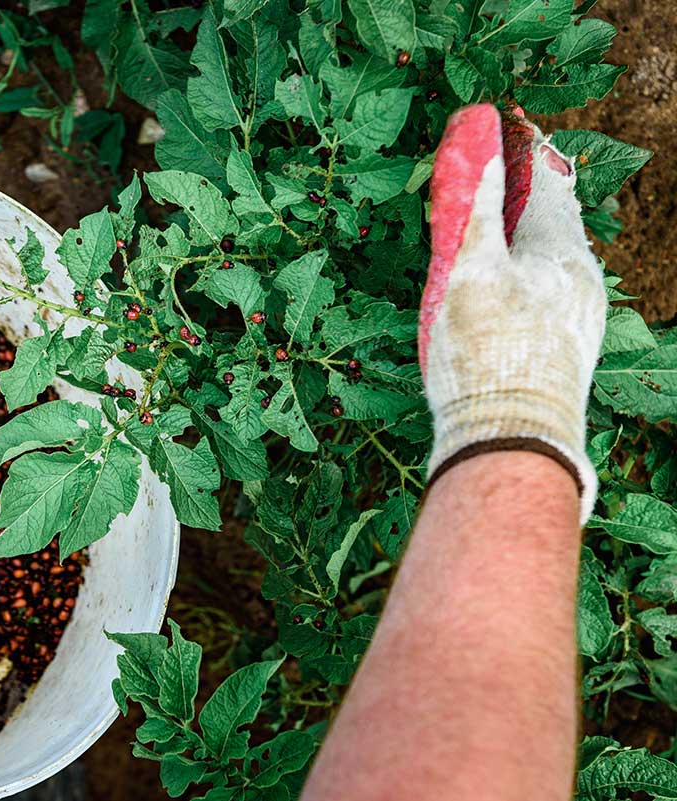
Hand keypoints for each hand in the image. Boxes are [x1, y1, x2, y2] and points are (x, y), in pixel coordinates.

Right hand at [419, 103, 605, 521]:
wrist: (510, 441)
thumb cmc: (484, 356)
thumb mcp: (468, 273)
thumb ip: (474, 208)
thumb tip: (482, 143)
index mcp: (563, 252)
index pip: (545, 181)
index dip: (522, 147)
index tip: (501, 121)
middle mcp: (583, 279)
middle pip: (553, 218)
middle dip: (522, 190)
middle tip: (492, 167)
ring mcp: (580, 315)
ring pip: (552, 256)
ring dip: (523, 233)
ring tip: (492, 223)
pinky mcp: (568, 346)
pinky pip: (550, 287)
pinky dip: (526, 268)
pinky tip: (504, 284)